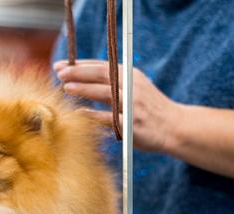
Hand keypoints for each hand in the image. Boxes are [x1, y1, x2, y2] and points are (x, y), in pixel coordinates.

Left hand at [54, 60, 183, 153]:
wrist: (175, 127)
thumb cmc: (150, 108)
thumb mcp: (136, 87)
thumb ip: (115, 81)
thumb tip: (84, 77)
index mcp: (131, 75)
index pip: (102, 65)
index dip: (80, 64)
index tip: (61, 64)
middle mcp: (132, 86)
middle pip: (101, 74)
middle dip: (77, 72)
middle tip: (58, 72)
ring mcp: (132, 105)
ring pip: (104, 93)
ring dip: (83, 89)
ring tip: (65, 87)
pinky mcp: (131, 123)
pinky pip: (107, 118)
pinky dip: (91, 115)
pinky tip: (78, 113)